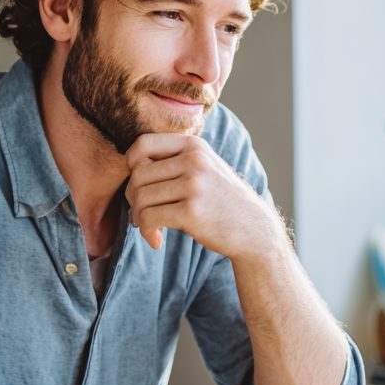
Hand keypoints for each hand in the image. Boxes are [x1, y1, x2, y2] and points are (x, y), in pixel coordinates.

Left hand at [124, 134, 275, 257]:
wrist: (254, 230)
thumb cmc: (220, 200)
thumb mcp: (203, 168)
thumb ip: (173, 161)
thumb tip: (130, 166)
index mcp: (194, 145)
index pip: (142, 144)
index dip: (131, 164)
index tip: (139, 184)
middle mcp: (194, 160)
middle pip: (137, 175)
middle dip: (133, 198)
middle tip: (143, 214)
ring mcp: (194, 184)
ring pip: (140, 197)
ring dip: (139, 218)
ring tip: (150, 227)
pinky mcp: (191, 211)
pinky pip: (149, 218)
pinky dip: (147, 232)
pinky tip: (156, 240)